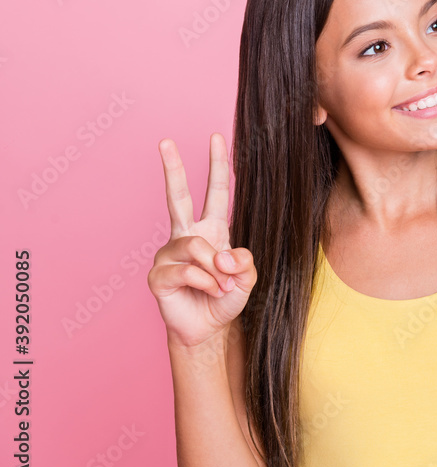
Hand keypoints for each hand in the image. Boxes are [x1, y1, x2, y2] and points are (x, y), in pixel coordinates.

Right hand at [147, 133, 257, 349]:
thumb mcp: (248, 278)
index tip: (216, 137)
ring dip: (215, 269)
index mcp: (212, 230)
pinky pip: (186, 270)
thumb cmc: (226, 299)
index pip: (215, 192)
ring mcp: (168, 253)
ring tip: (222, 286)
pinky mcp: (158, 274)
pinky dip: (205, 282)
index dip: (217, 165)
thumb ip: (245, 262)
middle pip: (178, 196)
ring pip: (194, 246)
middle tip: (165, 141)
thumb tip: (223, 254)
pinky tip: (208, 291)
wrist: (209, 329)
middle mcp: (187, 235)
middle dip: (173, 168)